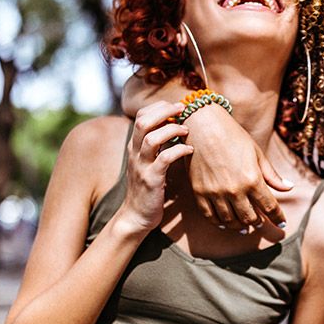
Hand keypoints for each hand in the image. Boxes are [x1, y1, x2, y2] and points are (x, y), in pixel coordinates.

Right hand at [116, 101, 191, 232]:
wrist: (136, 216)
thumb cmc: (148, 188)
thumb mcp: (148, 163)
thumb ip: (156, 146)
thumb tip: (175, 128)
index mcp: (134, 146)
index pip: (140, 116)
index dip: (158, 107)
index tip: (175, 106)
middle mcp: (135, 153)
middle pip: (143, 121)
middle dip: (164, 111)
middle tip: (182, 108)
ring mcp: (142, 166)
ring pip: (151, 138)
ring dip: (172, 130)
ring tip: (186, 129)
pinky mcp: (151, 180)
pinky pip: (164, 159)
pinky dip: (179, 151)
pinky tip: (189, 150)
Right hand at [182, 104, 292, 229]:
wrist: (203, 126)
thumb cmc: (233, 136)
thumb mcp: (257, 154)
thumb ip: (272, 175)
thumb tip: (290, 188)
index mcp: (252, 179)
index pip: (269, 207)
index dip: (278, 218)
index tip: (282, 223)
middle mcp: (234, 190)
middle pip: (250, 218)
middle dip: (258, 223)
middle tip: (262, 223)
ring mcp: (215, 193)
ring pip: (230, 221)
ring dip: (240, 226)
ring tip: (245, 227)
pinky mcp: (199, 192)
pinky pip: (210, 216)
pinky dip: (219, 223)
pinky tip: (225, 224)